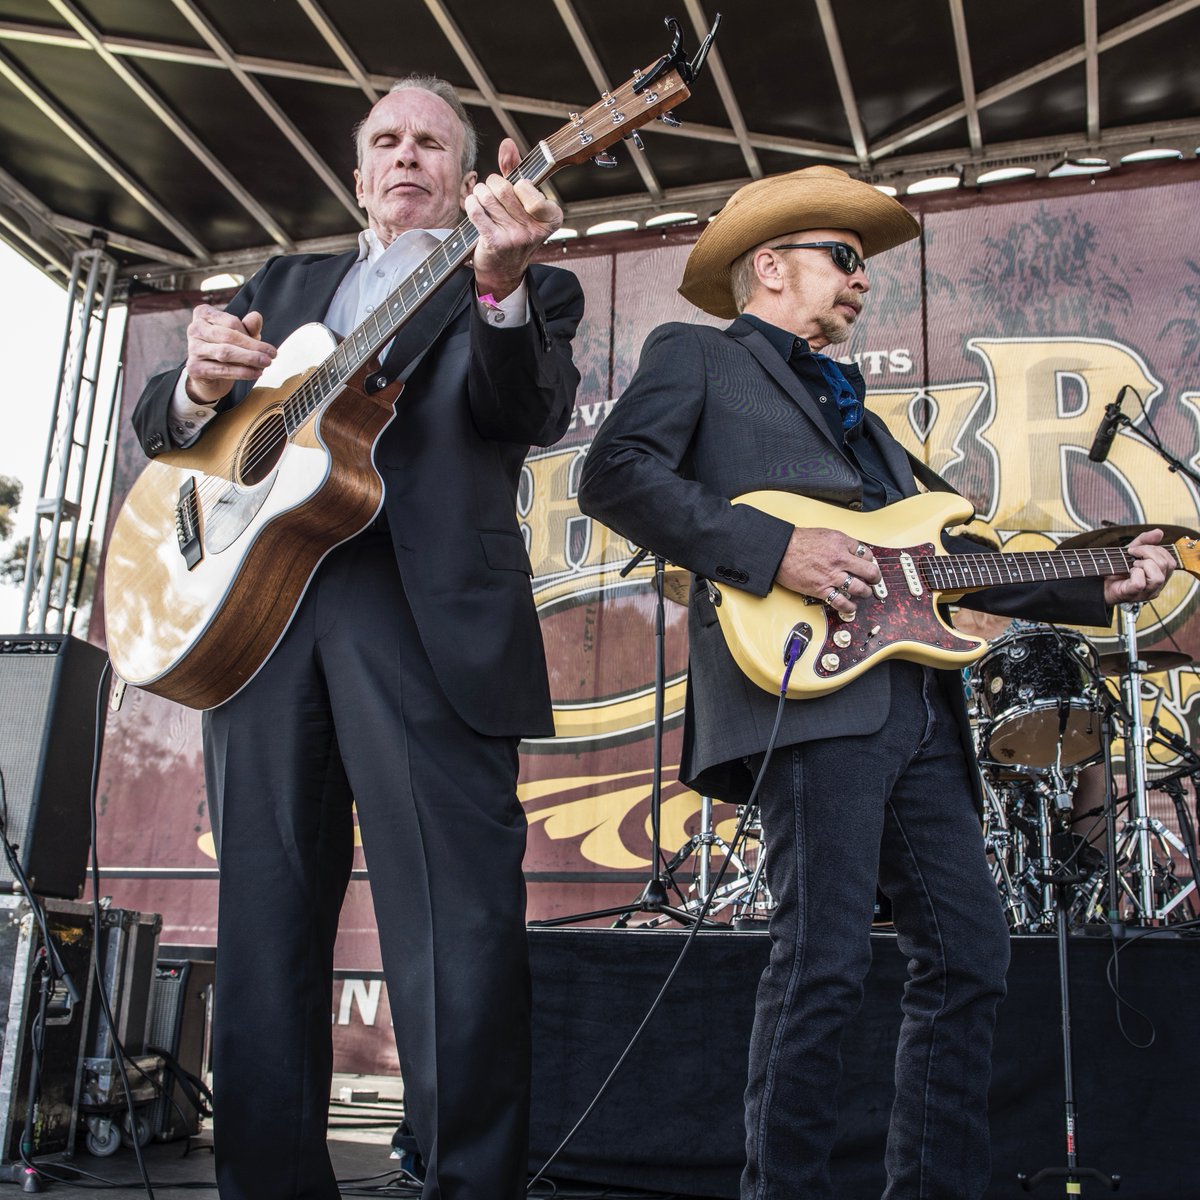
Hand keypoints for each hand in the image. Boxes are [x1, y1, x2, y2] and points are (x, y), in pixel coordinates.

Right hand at [183, 306, 276, 404]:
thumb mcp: (241, 336)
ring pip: (224, 353)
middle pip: (228, 336)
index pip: (231, 322)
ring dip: (249, 359)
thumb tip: (256, 317)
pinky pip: (221, 369)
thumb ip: (249, 327)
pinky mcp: (194, 368)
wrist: (210, 375)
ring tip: (266, 364)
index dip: (251, 335)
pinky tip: (256, 373)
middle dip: (253, 347)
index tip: (270, 349)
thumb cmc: (227, 348)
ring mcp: (192, 348)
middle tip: (272, 356)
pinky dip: (241, 372)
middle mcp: (194, 329)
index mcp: (203, 314)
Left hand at [466, 138, 561, 301]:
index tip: (518, 190)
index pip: (529, 188)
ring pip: (488, 197)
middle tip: (492, 192)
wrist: (504, 269)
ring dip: (480, 193)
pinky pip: (476, 211)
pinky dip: (471, 203)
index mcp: (551, 217)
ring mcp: (516, 238)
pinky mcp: (496, 243)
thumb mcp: (521, 201)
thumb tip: (507, 143)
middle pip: (504, 188)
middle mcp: (535, 229)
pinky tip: (474, 205)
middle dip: (493, 184)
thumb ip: (515, 170)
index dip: (518, 184)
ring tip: (482, 198)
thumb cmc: (513, 229)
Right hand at [775, 527, 881, 616]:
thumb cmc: (797, 542)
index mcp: (841, 543)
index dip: (870, 561)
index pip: (867, 553)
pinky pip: (841, 602)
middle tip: (874, 581)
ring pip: (860, 588)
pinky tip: (851, 606)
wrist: (780, 550)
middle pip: (869, 571)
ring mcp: (831, 576)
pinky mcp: (821, 589)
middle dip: (875, 578)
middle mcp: (840, 559)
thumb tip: (851, 551)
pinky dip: (849, 606)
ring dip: (865, 592)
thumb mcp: (825, 534)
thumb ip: (840, 543)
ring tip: (864, 593)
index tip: (869, 565)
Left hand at [1102, 529, 1174, 604]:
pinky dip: (1134, 574)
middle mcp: (1157, 586)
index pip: (1170, 561)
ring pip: (1158, 577)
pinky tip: (1129, 572)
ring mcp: (1147, 592)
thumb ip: (1145, 541)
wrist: (1100, 581)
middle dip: (1148, 553)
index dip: (1156, 550)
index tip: (1137, 549)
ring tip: (1133, 564)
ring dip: (1144, 565)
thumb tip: (1159, 532)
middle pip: (1166, 566)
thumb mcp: (1132, 551)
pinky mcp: (1134, 595)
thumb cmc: (1118, 568)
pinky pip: (1140, 583)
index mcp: (1160, 575)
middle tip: (1132, 554)